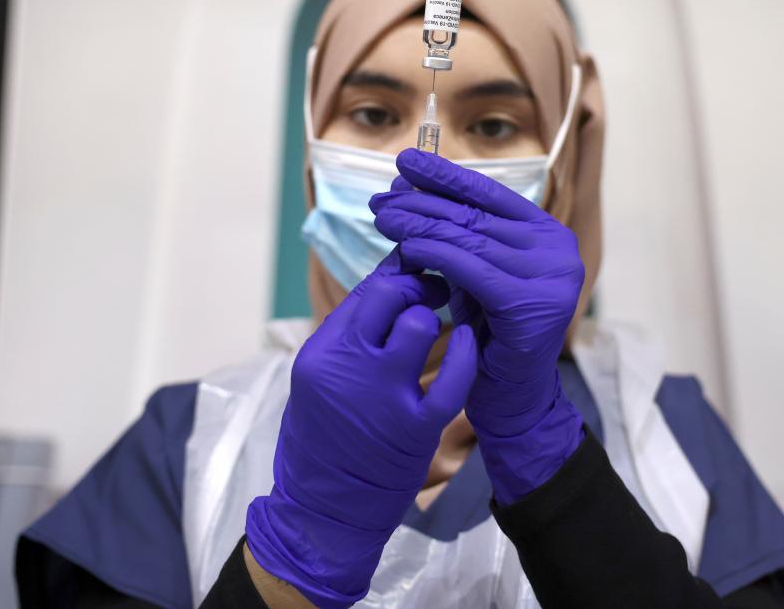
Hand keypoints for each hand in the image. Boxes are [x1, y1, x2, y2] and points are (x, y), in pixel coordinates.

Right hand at [244, 248, 477, 607]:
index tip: (415, 269)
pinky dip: (464, 354)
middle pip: (391, 295)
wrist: (322, 512)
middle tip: (435, 287)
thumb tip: (387, 284)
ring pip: (419, 325)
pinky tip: (468, 342)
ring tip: (442, 324)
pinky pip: (451, 377)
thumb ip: (348, 336)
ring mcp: (382, 397)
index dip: (398, 271)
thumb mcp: (315, 379)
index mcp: (321, 353)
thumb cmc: (318, 440)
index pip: (366, 289)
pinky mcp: (416, 426)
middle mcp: (348, 367)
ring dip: (435, 318)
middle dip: (417, 283)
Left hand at [370, 148, 585, 503]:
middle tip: (381, 197)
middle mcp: (558, 249)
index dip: (445, 175)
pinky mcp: (533, 303)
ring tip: (383, 217)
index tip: (404, 162)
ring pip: (469, 238)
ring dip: (420, 224)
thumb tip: (410, 193)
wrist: (512, 399)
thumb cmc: (489, 337)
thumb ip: (462, 239)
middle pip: (476, 214)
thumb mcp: (476, 277)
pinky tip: (406, 249)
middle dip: (423, 202)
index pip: (490, 194)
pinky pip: (471, 268)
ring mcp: (552, 275)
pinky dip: (434, 255)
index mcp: (548, 235)